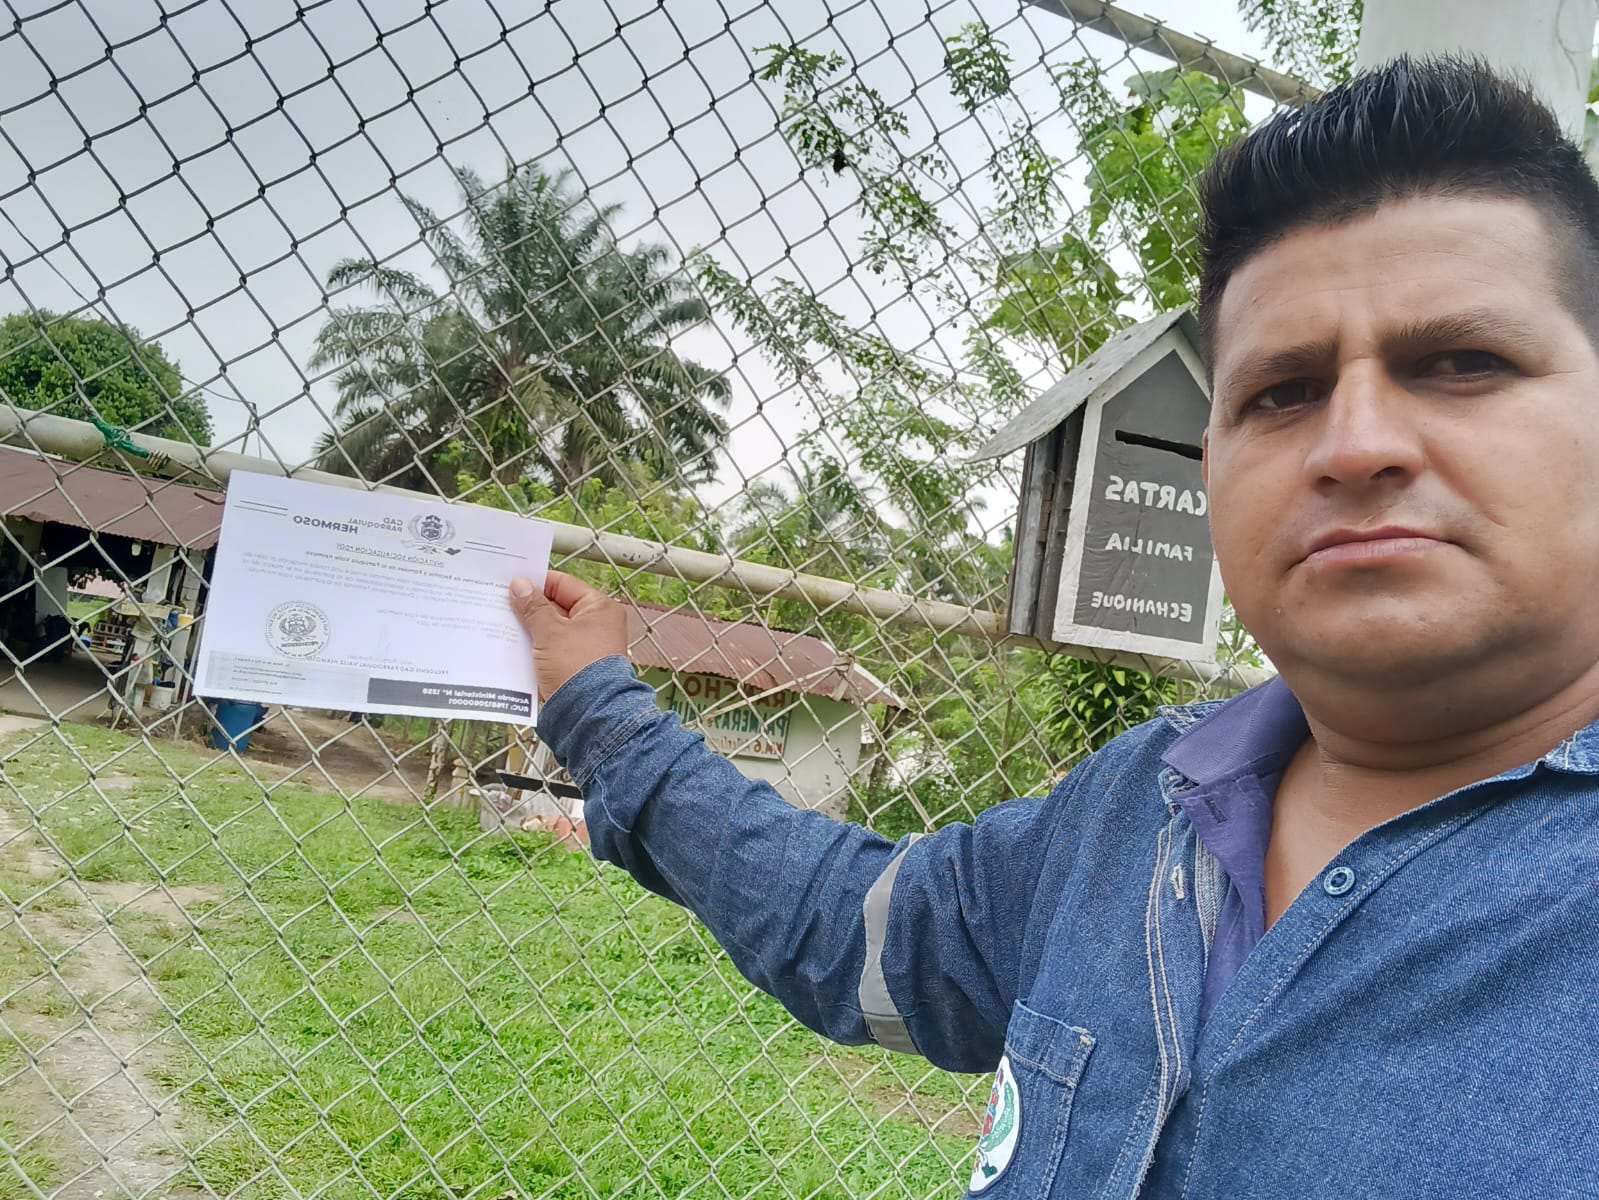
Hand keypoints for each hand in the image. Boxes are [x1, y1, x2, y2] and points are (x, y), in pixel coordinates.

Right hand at [509, 571, 629, 701]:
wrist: (588, 714)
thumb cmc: (577, 668)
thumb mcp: (550, 632)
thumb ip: (533, 608)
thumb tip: (520, 586)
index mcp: (599, 608)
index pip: (563, 584)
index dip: (537, 583)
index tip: (511, 582)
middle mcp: (596, 625)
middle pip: (556, 607)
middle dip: (529, 608)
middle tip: (500, 603)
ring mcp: (585, 647)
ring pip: (551, 630)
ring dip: (529, 629)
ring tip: (501, 624)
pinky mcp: (574, 667)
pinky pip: (550, 650)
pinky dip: (534, 648)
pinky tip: (511, 647)